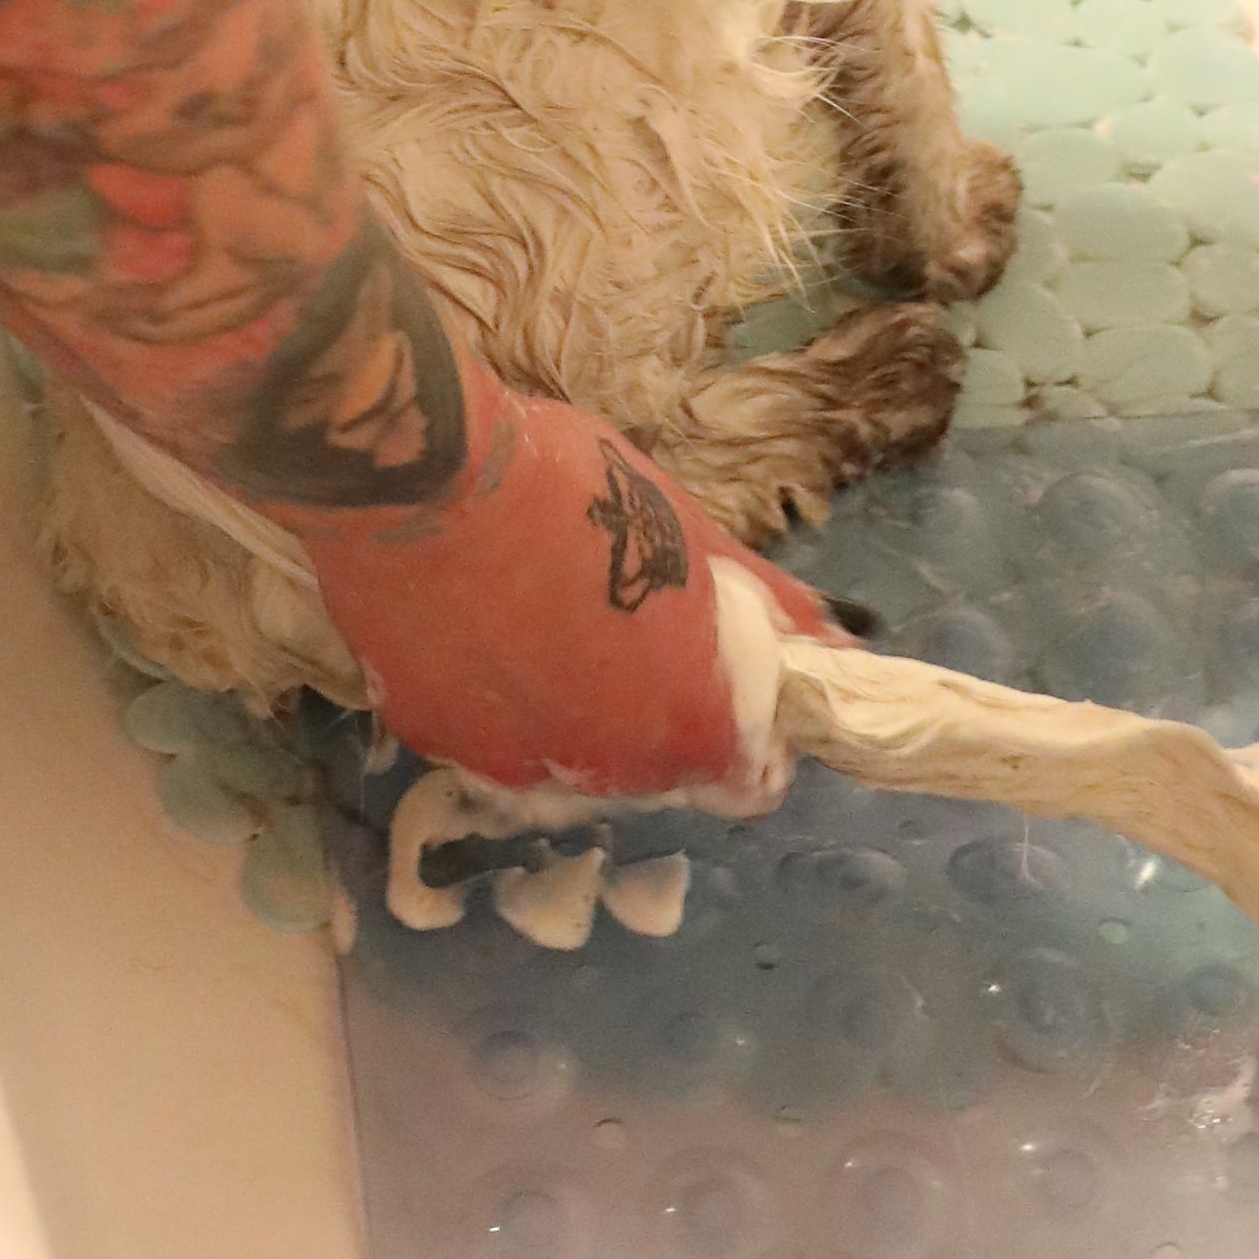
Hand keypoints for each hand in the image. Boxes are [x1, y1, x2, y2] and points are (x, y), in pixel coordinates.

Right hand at [290, 382, 838, 800]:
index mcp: (684, 726)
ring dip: (572, 721)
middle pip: (655, 774)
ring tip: (548, 628)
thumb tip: (837, 642)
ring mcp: (508, 767)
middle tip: (626, 633)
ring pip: (565, 767)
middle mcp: (603, 774)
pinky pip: (488, 740)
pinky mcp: (430, 741)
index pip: (749, 784)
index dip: (748, 737)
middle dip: (655, 718)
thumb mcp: (689, 531)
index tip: (726, 684)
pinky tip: (483, 631)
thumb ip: (767, 605)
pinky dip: (497, 704)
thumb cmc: (576, 491)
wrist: (421, 474)